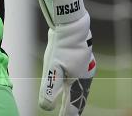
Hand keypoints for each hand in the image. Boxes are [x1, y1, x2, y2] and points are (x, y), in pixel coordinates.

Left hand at [37, 0, 96, 114]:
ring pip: (81, 86)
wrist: (70, 24)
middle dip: (73, 107)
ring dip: (76, 95)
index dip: (66, 114)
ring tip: (72, 101)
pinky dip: (76, 82)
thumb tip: (45, 108)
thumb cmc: (62, 47)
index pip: (72, 105)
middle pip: (79, 97)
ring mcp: (85, 65)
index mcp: (78, 82)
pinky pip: (80, 74)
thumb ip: (49, 89)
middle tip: (68, 114)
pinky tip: (74, 79)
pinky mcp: (82, 56)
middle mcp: (84, 75)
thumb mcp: (52, 69)